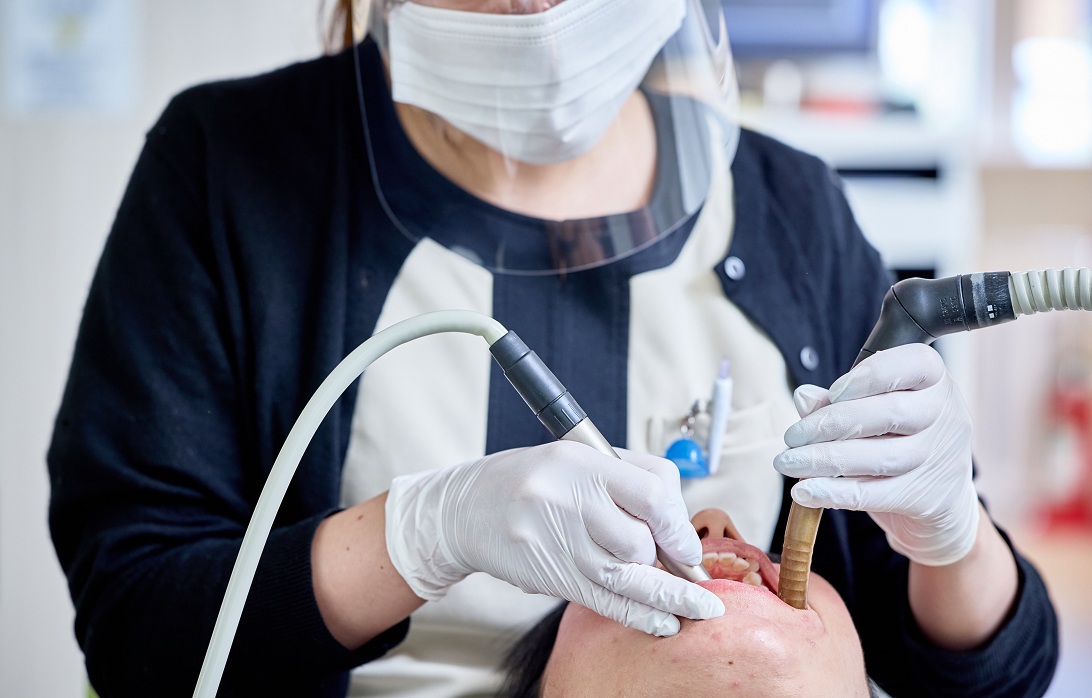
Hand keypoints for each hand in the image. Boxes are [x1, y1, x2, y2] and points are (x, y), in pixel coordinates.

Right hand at [385, 441, 723, 635]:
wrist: (465, 510)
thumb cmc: (528, 482)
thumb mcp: (574, 460)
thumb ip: (626, 483)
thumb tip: (676, 530)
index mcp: (579, 461)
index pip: (651, 490)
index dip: (679, 523)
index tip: (688, 544)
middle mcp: (566, 499)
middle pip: (639, 540)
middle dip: (666, 558)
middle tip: (681, 567)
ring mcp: (555, 540)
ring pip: (626, 577)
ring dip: (668, 596)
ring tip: (697, 606)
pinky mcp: (549, 575)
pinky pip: (604, 600)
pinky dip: (640, 615)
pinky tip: (665, 622)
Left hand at [773, 344, 979, 566]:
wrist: (939, 500)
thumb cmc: (898, 440)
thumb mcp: (874, 412)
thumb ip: (838, 401)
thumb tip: (803, 395)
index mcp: (933, 382)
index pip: (916, 363)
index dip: (872, 375)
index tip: (835, 392)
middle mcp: (945, 416)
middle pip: (890, 413)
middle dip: (830, 424)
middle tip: (792, 436)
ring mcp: (940, 459)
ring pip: (881, 457)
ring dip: (824, 460)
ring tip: (788, 463)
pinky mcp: (928, 499)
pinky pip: (874, 494)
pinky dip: (833, 492)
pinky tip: (804, 491)